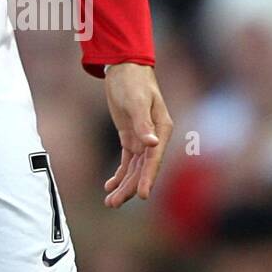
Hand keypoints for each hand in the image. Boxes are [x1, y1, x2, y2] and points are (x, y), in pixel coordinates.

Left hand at [102, 63, 172, 207]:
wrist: (125, 67)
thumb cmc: (133, 82)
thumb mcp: (137, 101)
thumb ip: (143, 123)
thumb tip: (152, 144)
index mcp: (162, 130)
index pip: (154, 160)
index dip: (147, 178)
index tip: (141, 196)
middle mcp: (155, 138)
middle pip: (143, 169)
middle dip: (130, 187)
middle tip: (113, 204)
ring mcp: (143, 139)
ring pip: (134, 168)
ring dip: (123, 184)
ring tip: (110, 202)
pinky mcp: (131, 137)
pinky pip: (127, 160)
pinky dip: (119, 173)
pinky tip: (109, 186)